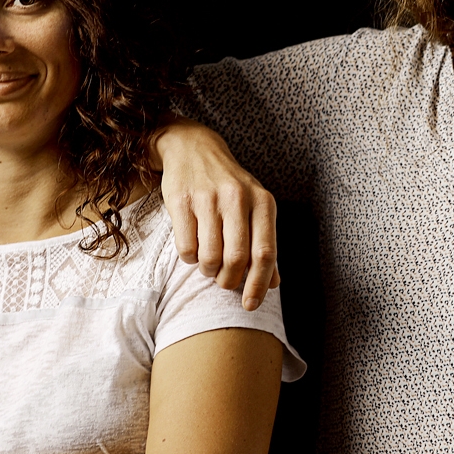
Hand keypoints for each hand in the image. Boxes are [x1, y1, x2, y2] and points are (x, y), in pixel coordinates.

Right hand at [153, 121, 279, 310]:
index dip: (257, 285)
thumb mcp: (254, 207)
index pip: (265, 253)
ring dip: (208, 271)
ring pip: (209, 257)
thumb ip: (264, 243)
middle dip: (229, 280)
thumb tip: (272, 284)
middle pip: (237, 259)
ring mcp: (208, 198)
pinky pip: (186, 248)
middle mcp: (238, 198)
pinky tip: (193, 247)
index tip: (250, 306)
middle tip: (223, 281)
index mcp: (263, 201)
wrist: (193, 147)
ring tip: (208, 263)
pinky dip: (190, 258)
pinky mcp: (181, 200)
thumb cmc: (228, 186)